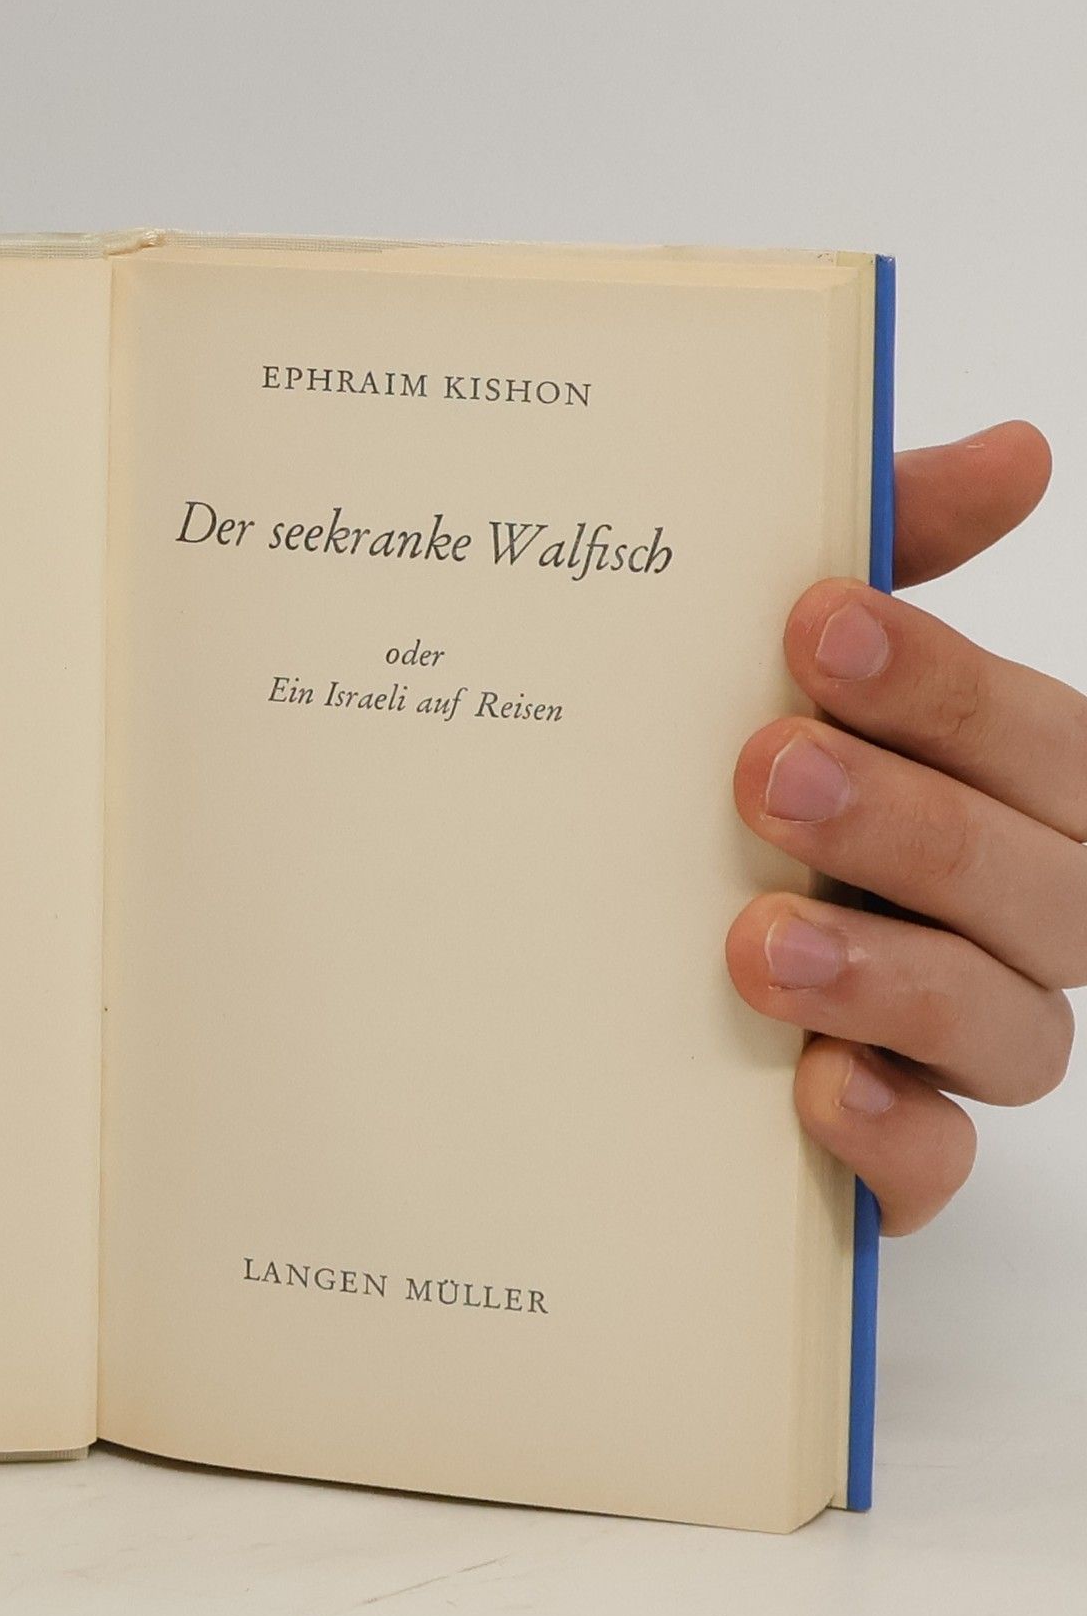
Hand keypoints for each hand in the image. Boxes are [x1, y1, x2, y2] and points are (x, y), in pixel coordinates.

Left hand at [728, 421, 1068, 1232]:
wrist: (576, 967)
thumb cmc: (720, 793)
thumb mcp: (774, 667)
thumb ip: (887, 559)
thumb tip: (1019, 449)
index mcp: (994, 797)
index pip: (1048, 746)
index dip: (951, 688)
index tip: (814, 624)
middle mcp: (998, 923)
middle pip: (1049, 887)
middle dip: (914, 823)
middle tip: (763, 770)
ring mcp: (947, 1046)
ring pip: (1013, 1029)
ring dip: (893, 975)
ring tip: (756, 939)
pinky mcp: (888, 1154)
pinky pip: (938, 1167)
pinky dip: (891, 1132)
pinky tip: (810, 1087)